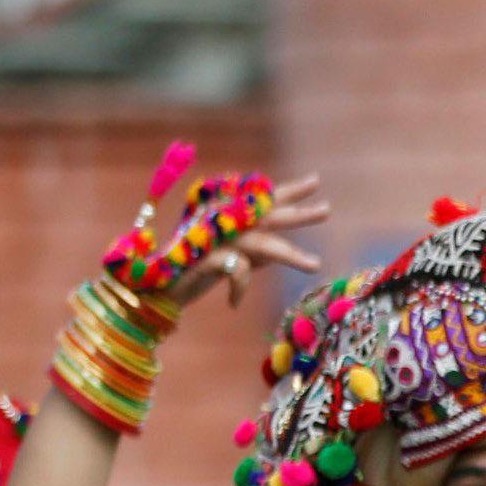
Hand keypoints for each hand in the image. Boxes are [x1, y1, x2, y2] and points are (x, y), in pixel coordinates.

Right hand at [176, 174, 328, 309]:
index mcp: (227, 217)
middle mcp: (222, 221)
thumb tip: (286, 249)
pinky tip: (233, 302)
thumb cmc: (195, 270)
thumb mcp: (232, 259)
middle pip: (266, 215)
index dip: (288, 191)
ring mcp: (213, 238)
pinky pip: (236, 270)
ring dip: (289, 255)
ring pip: (259, 243)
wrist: (158, 287)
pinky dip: (238, 286)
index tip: (315, 182)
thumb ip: (257, 251)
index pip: (262, 200)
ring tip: (315, 265)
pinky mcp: (204, 258)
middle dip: (297, 213)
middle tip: (326, 210)